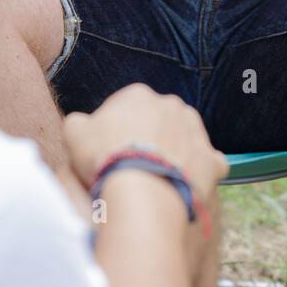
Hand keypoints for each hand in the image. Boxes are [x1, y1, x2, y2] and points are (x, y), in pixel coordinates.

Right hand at [63, 83, 228, 205]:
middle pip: (158, 120)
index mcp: (139, 95)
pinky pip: (210, 163)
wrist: (142, 191)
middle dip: (150, 137)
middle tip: (134, 164)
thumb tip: (82, 124)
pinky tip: (187, 183)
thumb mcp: (75, 134)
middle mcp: (172, 106)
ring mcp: (195, 132)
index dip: (117, 129)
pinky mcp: (211, 160)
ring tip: (159, 176)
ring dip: (175, 151)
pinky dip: (201, 171)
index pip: (127, 107)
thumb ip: (78, 122)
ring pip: (185, 137)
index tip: (111, 149)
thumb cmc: (105, 158)